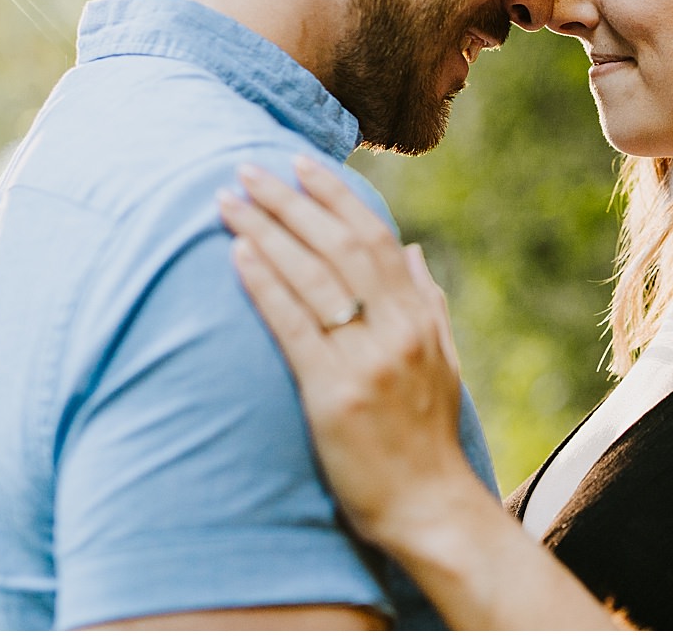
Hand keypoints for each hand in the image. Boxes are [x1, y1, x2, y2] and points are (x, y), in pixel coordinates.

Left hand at [220, 156, 478, 553]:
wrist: (431, 509)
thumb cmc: (429, 437)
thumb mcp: (442, 359)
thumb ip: (427, 300)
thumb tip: (411, 249)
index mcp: (418, 315)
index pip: (372, 236)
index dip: (334, 196)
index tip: (300, 164)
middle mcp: (395, 328)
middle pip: (335, 245)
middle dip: (289, 201)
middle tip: (248, 168)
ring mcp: (366, 360)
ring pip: (311, 276)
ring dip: (267, 230)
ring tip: (230, 201)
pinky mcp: (333, 395)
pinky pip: (294, 326)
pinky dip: (266, 284)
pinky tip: (239, 255)